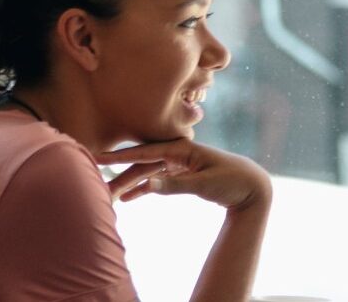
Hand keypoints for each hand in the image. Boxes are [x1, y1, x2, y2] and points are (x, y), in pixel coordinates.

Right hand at [97, 139, 272, 213]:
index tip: (99, 156)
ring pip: (148, 172)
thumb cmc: (230, 180)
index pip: (145, 151)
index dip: (121, 156)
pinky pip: (158, 179)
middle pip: (143, 163)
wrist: (251, 186)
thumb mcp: (203, 184)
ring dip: (130, 183)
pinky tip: (130, 198)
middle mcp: (178, 152)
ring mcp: (179, 163)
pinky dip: (144, 188)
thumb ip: (174, 184)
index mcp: (182, 148)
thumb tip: (146, 184)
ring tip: (109, 196)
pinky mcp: (182, 173)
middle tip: (97, 182)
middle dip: (120, 173)